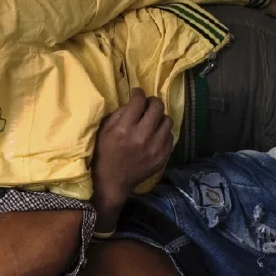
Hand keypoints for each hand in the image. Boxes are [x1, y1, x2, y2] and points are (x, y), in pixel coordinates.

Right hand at [92, 88, 173, 217]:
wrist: (113, 182)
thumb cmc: (105, 154)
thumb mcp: (105, 131)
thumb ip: (119, 114)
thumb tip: (134, 102)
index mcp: (124, 129)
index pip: (139, 101)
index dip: (138, 93)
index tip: (136, 93)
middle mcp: (142, 136)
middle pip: (157, 107)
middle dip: (152, 101)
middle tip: (147, 105)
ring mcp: (155, 148)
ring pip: (168, 120)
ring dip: (160, 118)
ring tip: (153, 121)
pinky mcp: (162, 157)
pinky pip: (170, 137)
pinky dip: (163, 133)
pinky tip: (155, 135)